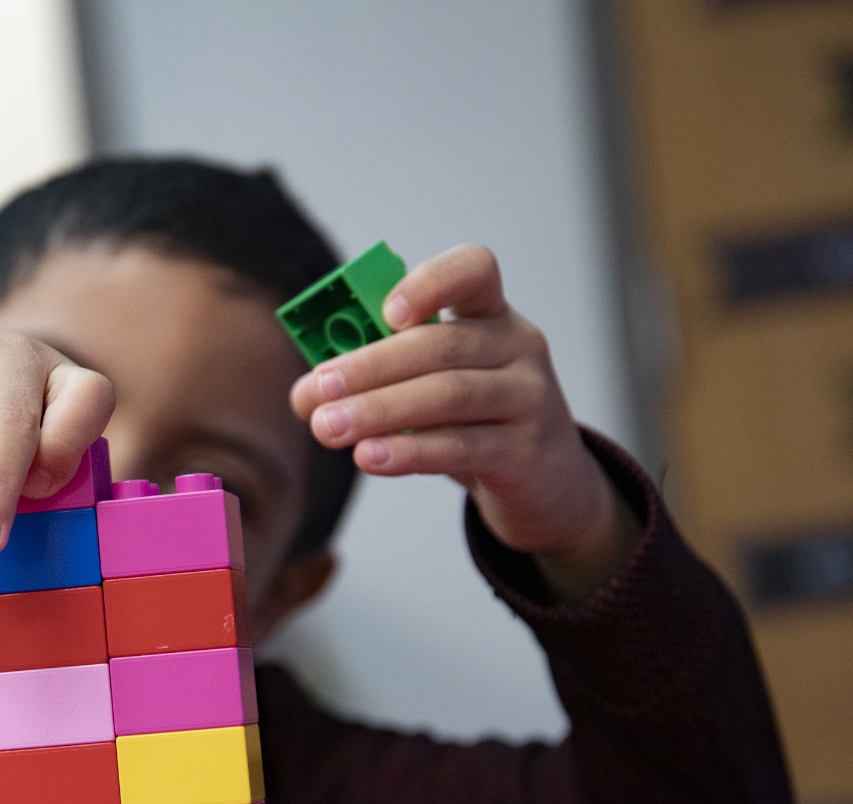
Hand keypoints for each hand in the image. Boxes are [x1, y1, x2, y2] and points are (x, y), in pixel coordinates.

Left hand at [287, 244, 639, 600]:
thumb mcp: (434, 385)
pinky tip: (370, 458)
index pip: (474, 270)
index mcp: (490, 314)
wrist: (546, 484)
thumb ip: (382, 376)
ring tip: (328, 428)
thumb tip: (307, 393)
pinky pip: (461, 447)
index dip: (429, 283)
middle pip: (441, 345)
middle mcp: (518, 345)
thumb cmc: (474, 421)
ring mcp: (530, 397)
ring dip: (379, 411)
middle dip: (369, 366)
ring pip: (448, 395)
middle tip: (316, 390)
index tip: (383, 312)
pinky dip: (410, 452)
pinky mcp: (527, 452)